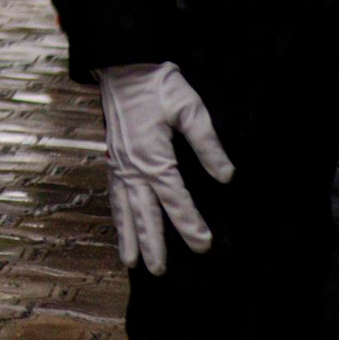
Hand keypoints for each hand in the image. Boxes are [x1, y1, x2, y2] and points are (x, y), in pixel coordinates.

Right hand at [98, 60, 233, 272]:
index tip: (203, 244)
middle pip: (142, 212)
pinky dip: (116, 214)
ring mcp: (118, 163)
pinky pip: (113, 193)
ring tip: (130, 262)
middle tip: (159, 272)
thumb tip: (226, 177)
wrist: (124, 67)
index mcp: (153, 156)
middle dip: (152, 243)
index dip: (190, 223)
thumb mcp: (190, 108)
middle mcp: (132, 166)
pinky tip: (121, 225)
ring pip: (122, 207)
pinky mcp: (112, 157)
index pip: (174, 198)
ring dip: (127, 236)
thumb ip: (208, 145)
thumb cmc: (159, 85)